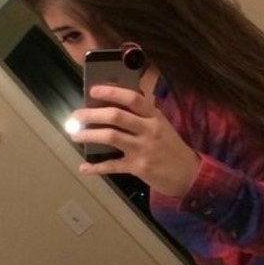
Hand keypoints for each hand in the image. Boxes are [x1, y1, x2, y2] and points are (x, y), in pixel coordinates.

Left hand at [71, 84, 199, 198]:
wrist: (188, 174)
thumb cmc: (170, 146)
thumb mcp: (162, 125)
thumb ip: (143, 114)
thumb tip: (116, 100)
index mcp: (154, 116)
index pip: (132, 98)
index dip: (111, 92)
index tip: (93, 90)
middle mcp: (149, 129)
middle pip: (116, 116)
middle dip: (92, 114)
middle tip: (76, 115)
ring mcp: (143, 148)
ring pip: (110, 137)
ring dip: (89, 134)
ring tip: (75, 134)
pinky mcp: (138, 167)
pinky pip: (112, 166)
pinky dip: (96, 167)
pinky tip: (84, 168)